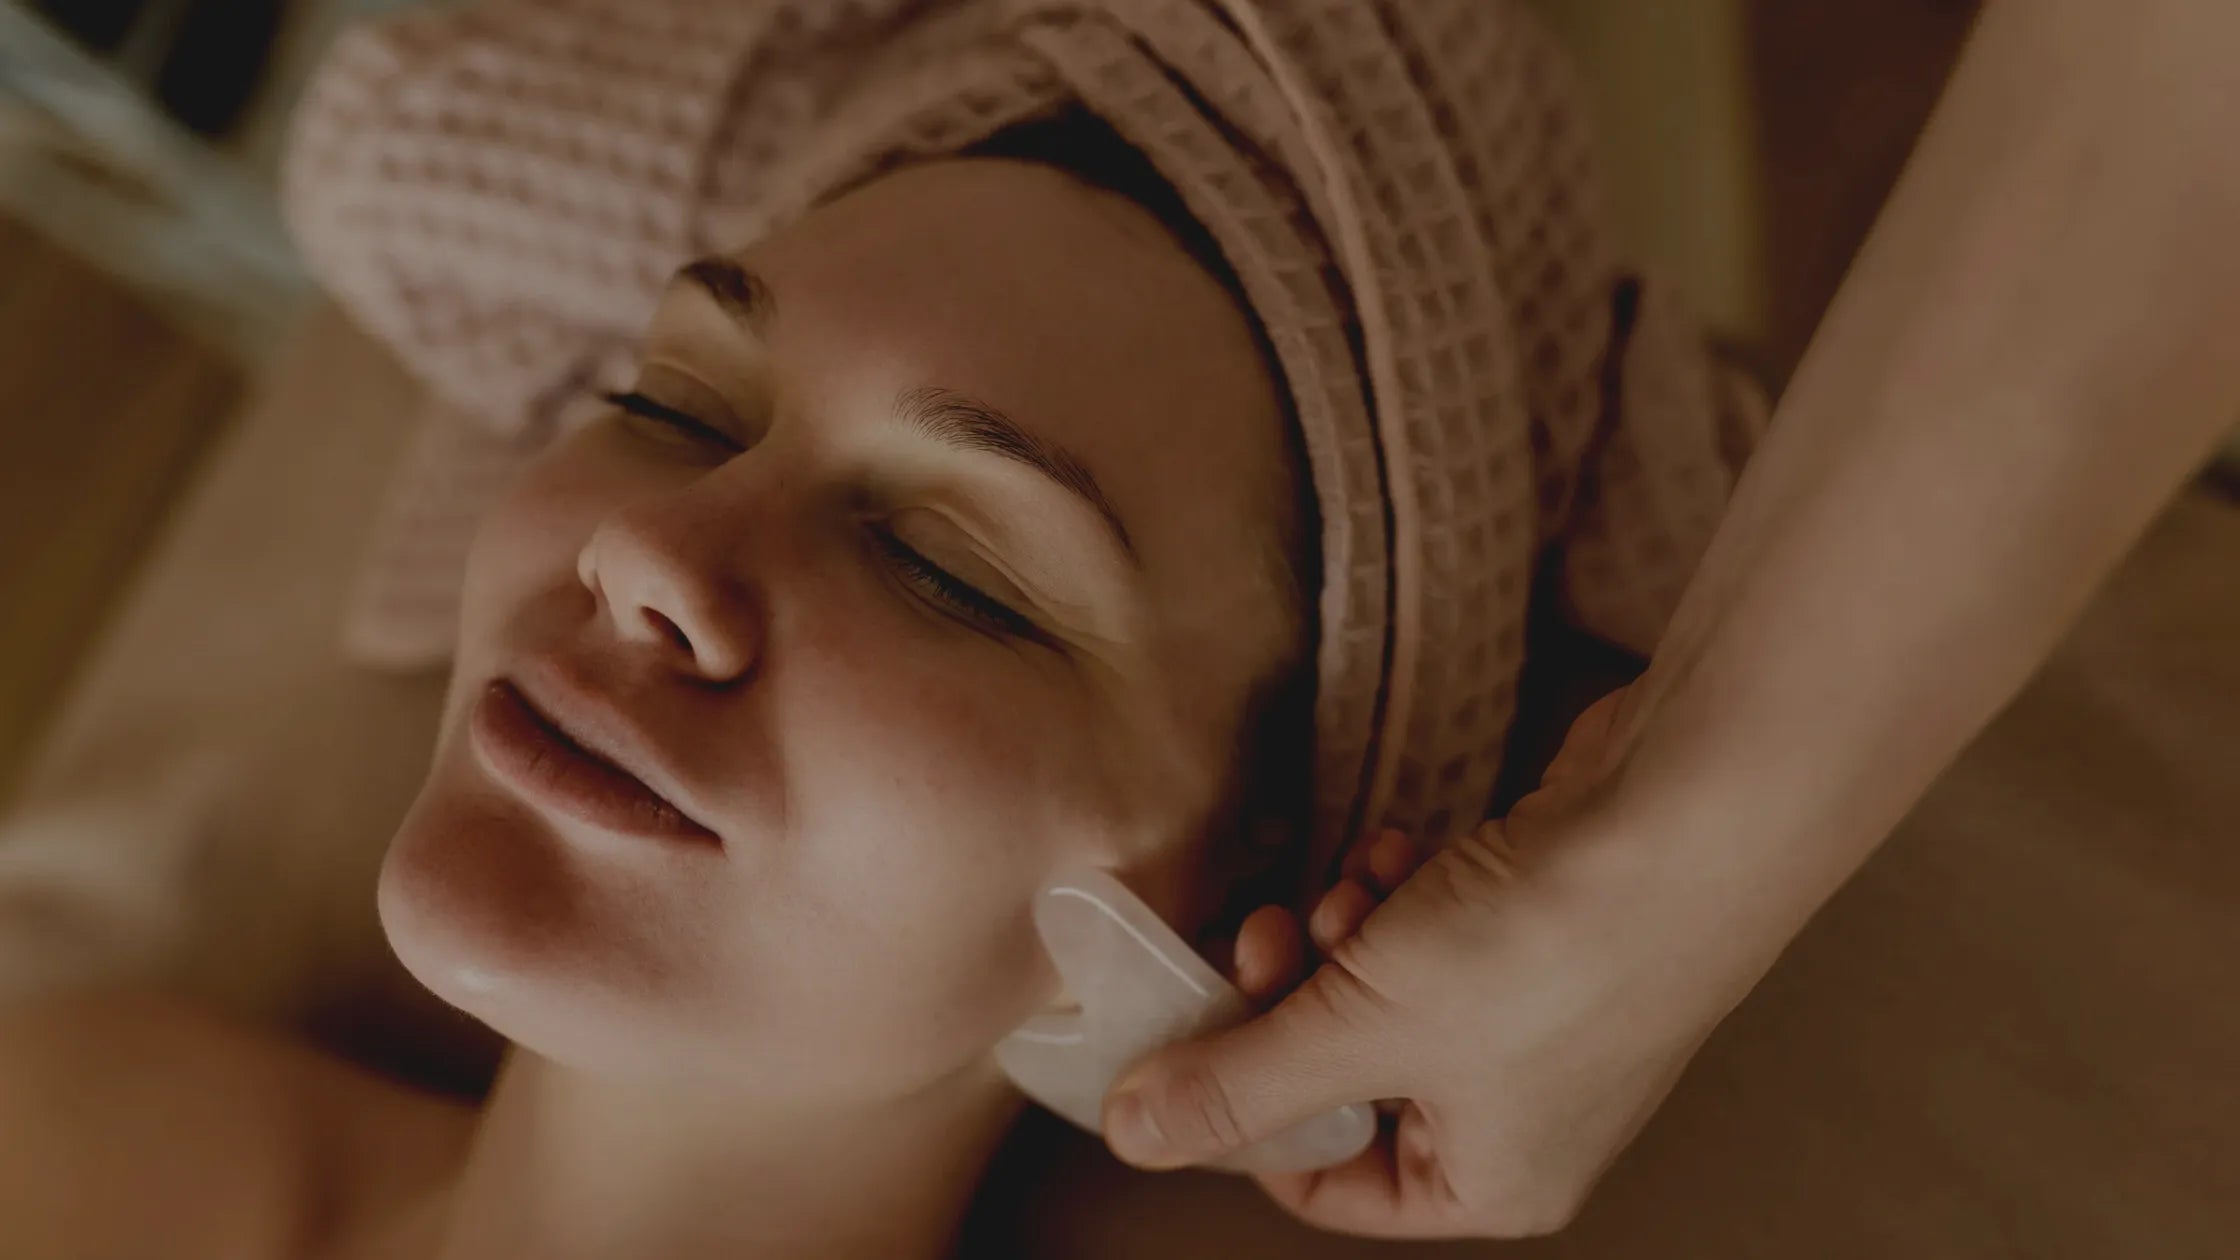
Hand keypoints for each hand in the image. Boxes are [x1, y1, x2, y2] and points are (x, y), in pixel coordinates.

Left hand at [1102, 689, 1764, 1237]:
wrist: (1688, 817)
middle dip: (1293, 999)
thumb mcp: (1358, 1029)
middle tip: (1264, 934)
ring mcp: (1541, 1017)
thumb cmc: (1546, 952)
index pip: (1327, 1182)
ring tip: (1353, 889)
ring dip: (1344, 933)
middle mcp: (1522, 1116)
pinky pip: (1433, 928)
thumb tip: (1133, 1134)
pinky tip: (1405, 853)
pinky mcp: (1544, 927)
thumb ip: (1236, 1082)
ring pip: (1383, 989)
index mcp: (1491, 1182)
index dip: (1249, 1111)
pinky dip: (1402, 889)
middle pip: (1346, 1076)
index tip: (1198, 1033)